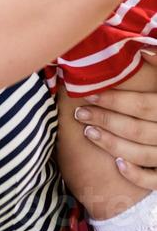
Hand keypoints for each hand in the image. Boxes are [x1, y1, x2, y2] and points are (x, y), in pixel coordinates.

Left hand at [73, 52, 156, 188]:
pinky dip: (136, 176)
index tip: (89, 94)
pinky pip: (155, 180)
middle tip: (80, 113)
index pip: (141, 105)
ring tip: (89, 132)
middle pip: (136, 129)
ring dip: (112, 145)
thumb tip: (143, 50)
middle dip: (105, 121)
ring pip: (142, 154)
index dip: (114, 101)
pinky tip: (117, 164)